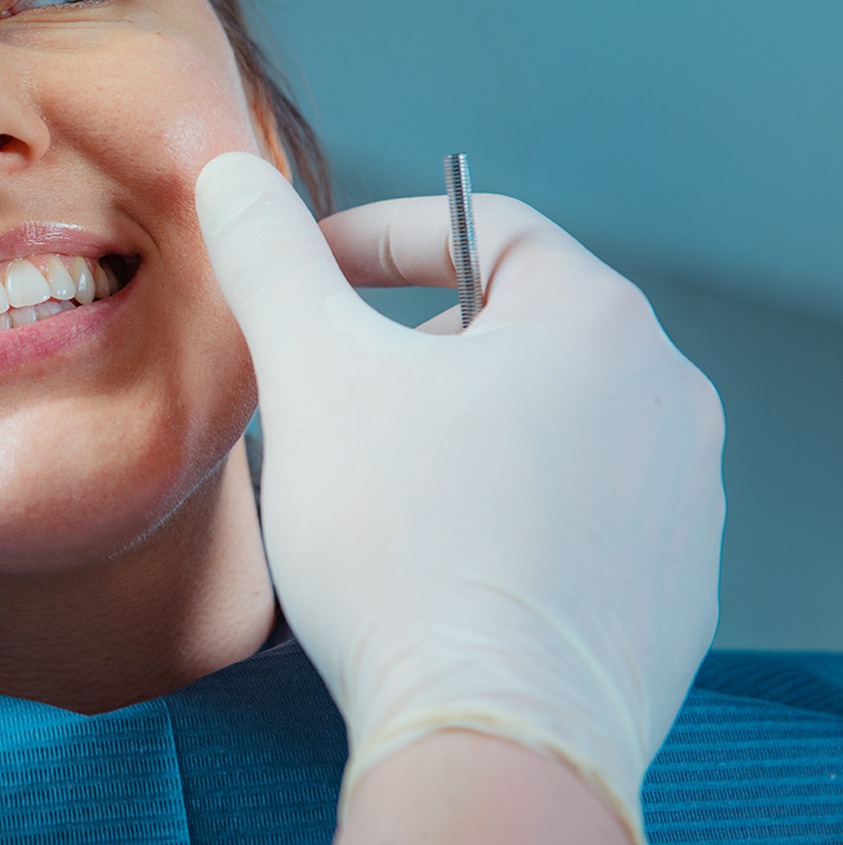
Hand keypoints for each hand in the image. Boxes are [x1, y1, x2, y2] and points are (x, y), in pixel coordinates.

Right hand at [196, 153, 723, 844]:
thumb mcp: (313, 373)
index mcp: (597, 322)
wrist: (488, 735)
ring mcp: (679, 501)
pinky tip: (440, 560)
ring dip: (457, 431)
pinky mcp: (669, 591)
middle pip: (513, 328)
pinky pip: (573, 512)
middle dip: (412, 348)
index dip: (381, 237)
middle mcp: (665, 399)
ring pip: (544, 423)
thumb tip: (235, 179)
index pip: (484, 228)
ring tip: (381, 488)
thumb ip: (273, 259)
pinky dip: (503, 511)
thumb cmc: (407, 549)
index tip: (313, 272)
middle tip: (335, 398)